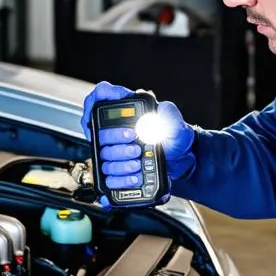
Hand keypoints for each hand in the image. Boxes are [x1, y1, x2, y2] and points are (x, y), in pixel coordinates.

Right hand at [80, 82, 195, 191]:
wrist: (181, 160)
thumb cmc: (175, 139)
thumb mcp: (176, 124)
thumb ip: (170, 115)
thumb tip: (161, 108)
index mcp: (128, 112)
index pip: (101, 96)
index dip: (94, 101)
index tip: (99, 108)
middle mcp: (117, 130)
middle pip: (100, 132)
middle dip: (115, 138)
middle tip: (134, 142)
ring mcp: (115, 151)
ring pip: (104, 156)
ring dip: (120, 160)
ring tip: (137, 162)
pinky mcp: (118, 170)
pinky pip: (108, 177)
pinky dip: (120, 178)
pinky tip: (134, 177)